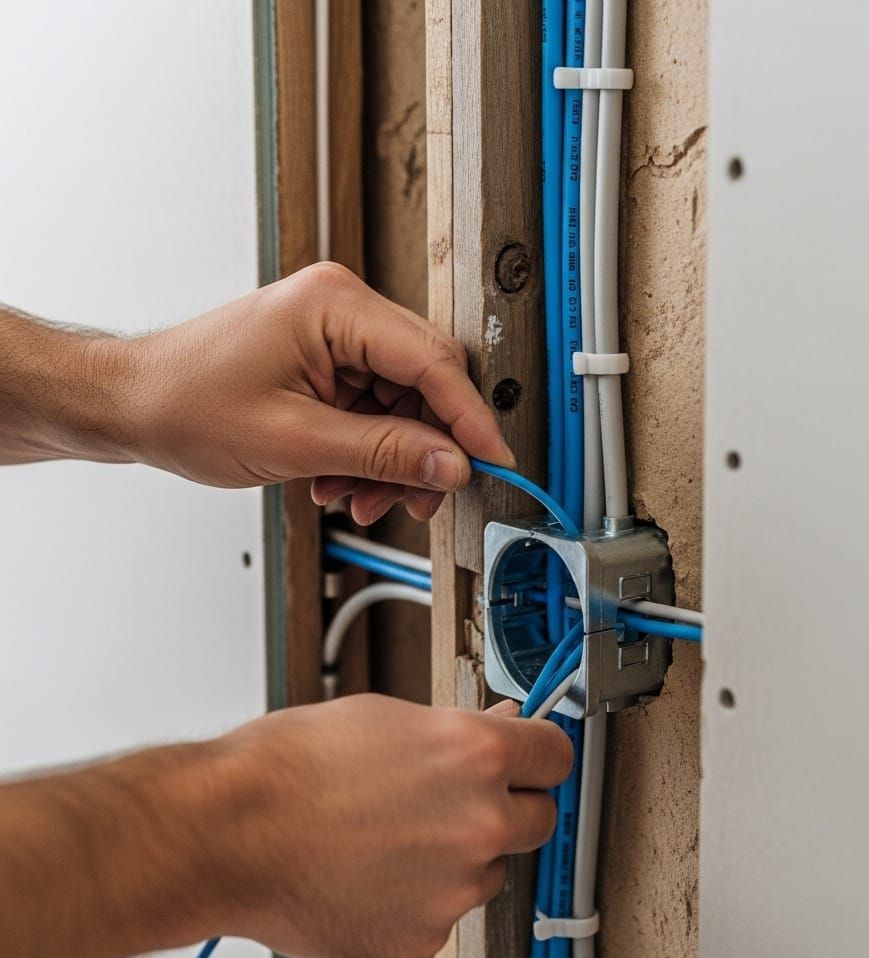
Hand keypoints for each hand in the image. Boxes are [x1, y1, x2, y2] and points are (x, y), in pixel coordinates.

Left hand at [122, 264, 511, 521]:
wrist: (132, 404)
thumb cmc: (184, 403)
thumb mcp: (294, 441)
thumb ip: (384, 452)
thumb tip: (450, 463)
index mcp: (336, 305)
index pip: (433, 362)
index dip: (469, 420)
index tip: (493, 462)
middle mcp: (342, 309)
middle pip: (425, 381)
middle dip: (425, 448)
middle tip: (420, 496)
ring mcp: (336, 333)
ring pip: (404, 403)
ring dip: (393, 459)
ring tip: (362, 497)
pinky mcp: (328, 360)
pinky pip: (375, 409)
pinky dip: (370, 452)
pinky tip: (344, 481)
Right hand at [215, 694, 571, 957]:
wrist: (229, 832)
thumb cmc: (292, 767)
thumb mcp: (387, 716)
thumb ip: (457, 730)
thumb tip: (497, 729)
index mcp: (477, 755)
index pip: (556, 755)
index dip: (540, 753)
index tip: (533, 759)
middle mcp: (480, 822)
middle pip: (539, 818)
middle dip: (509, 806)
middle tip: (459, 798)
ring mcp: (455, 886)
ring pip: (490, 869)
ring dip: (462, 854)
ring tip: (394, 834)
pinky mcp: (424, 934)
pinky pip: (446, 909)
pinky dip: (423, 895)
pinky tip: (375, 869)